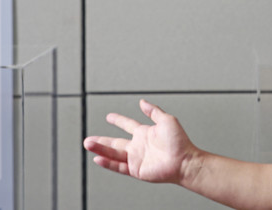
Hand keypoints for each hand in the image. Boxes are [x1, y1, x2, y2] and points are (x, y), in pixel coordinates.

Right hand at [83, 99, 197, 183]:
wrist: (184, 160)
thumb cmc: (179, 141)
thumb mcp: (166, 120)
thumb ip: (153, 111)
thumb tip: (142, 102)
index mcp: (145, 133)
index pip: (127, 125)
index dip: (118, 120)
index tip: (109, 116)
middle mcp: (138, 146)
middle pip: (115, 142)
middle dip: (101, 140)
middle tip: (88, 139)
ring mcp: (136, 158)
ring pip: (113, 154)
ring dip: (100, 150)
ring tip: (88, 145)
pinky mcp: (136, 169)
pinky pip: (118, 166)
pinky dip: (108, 162)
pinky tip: (98, 158)